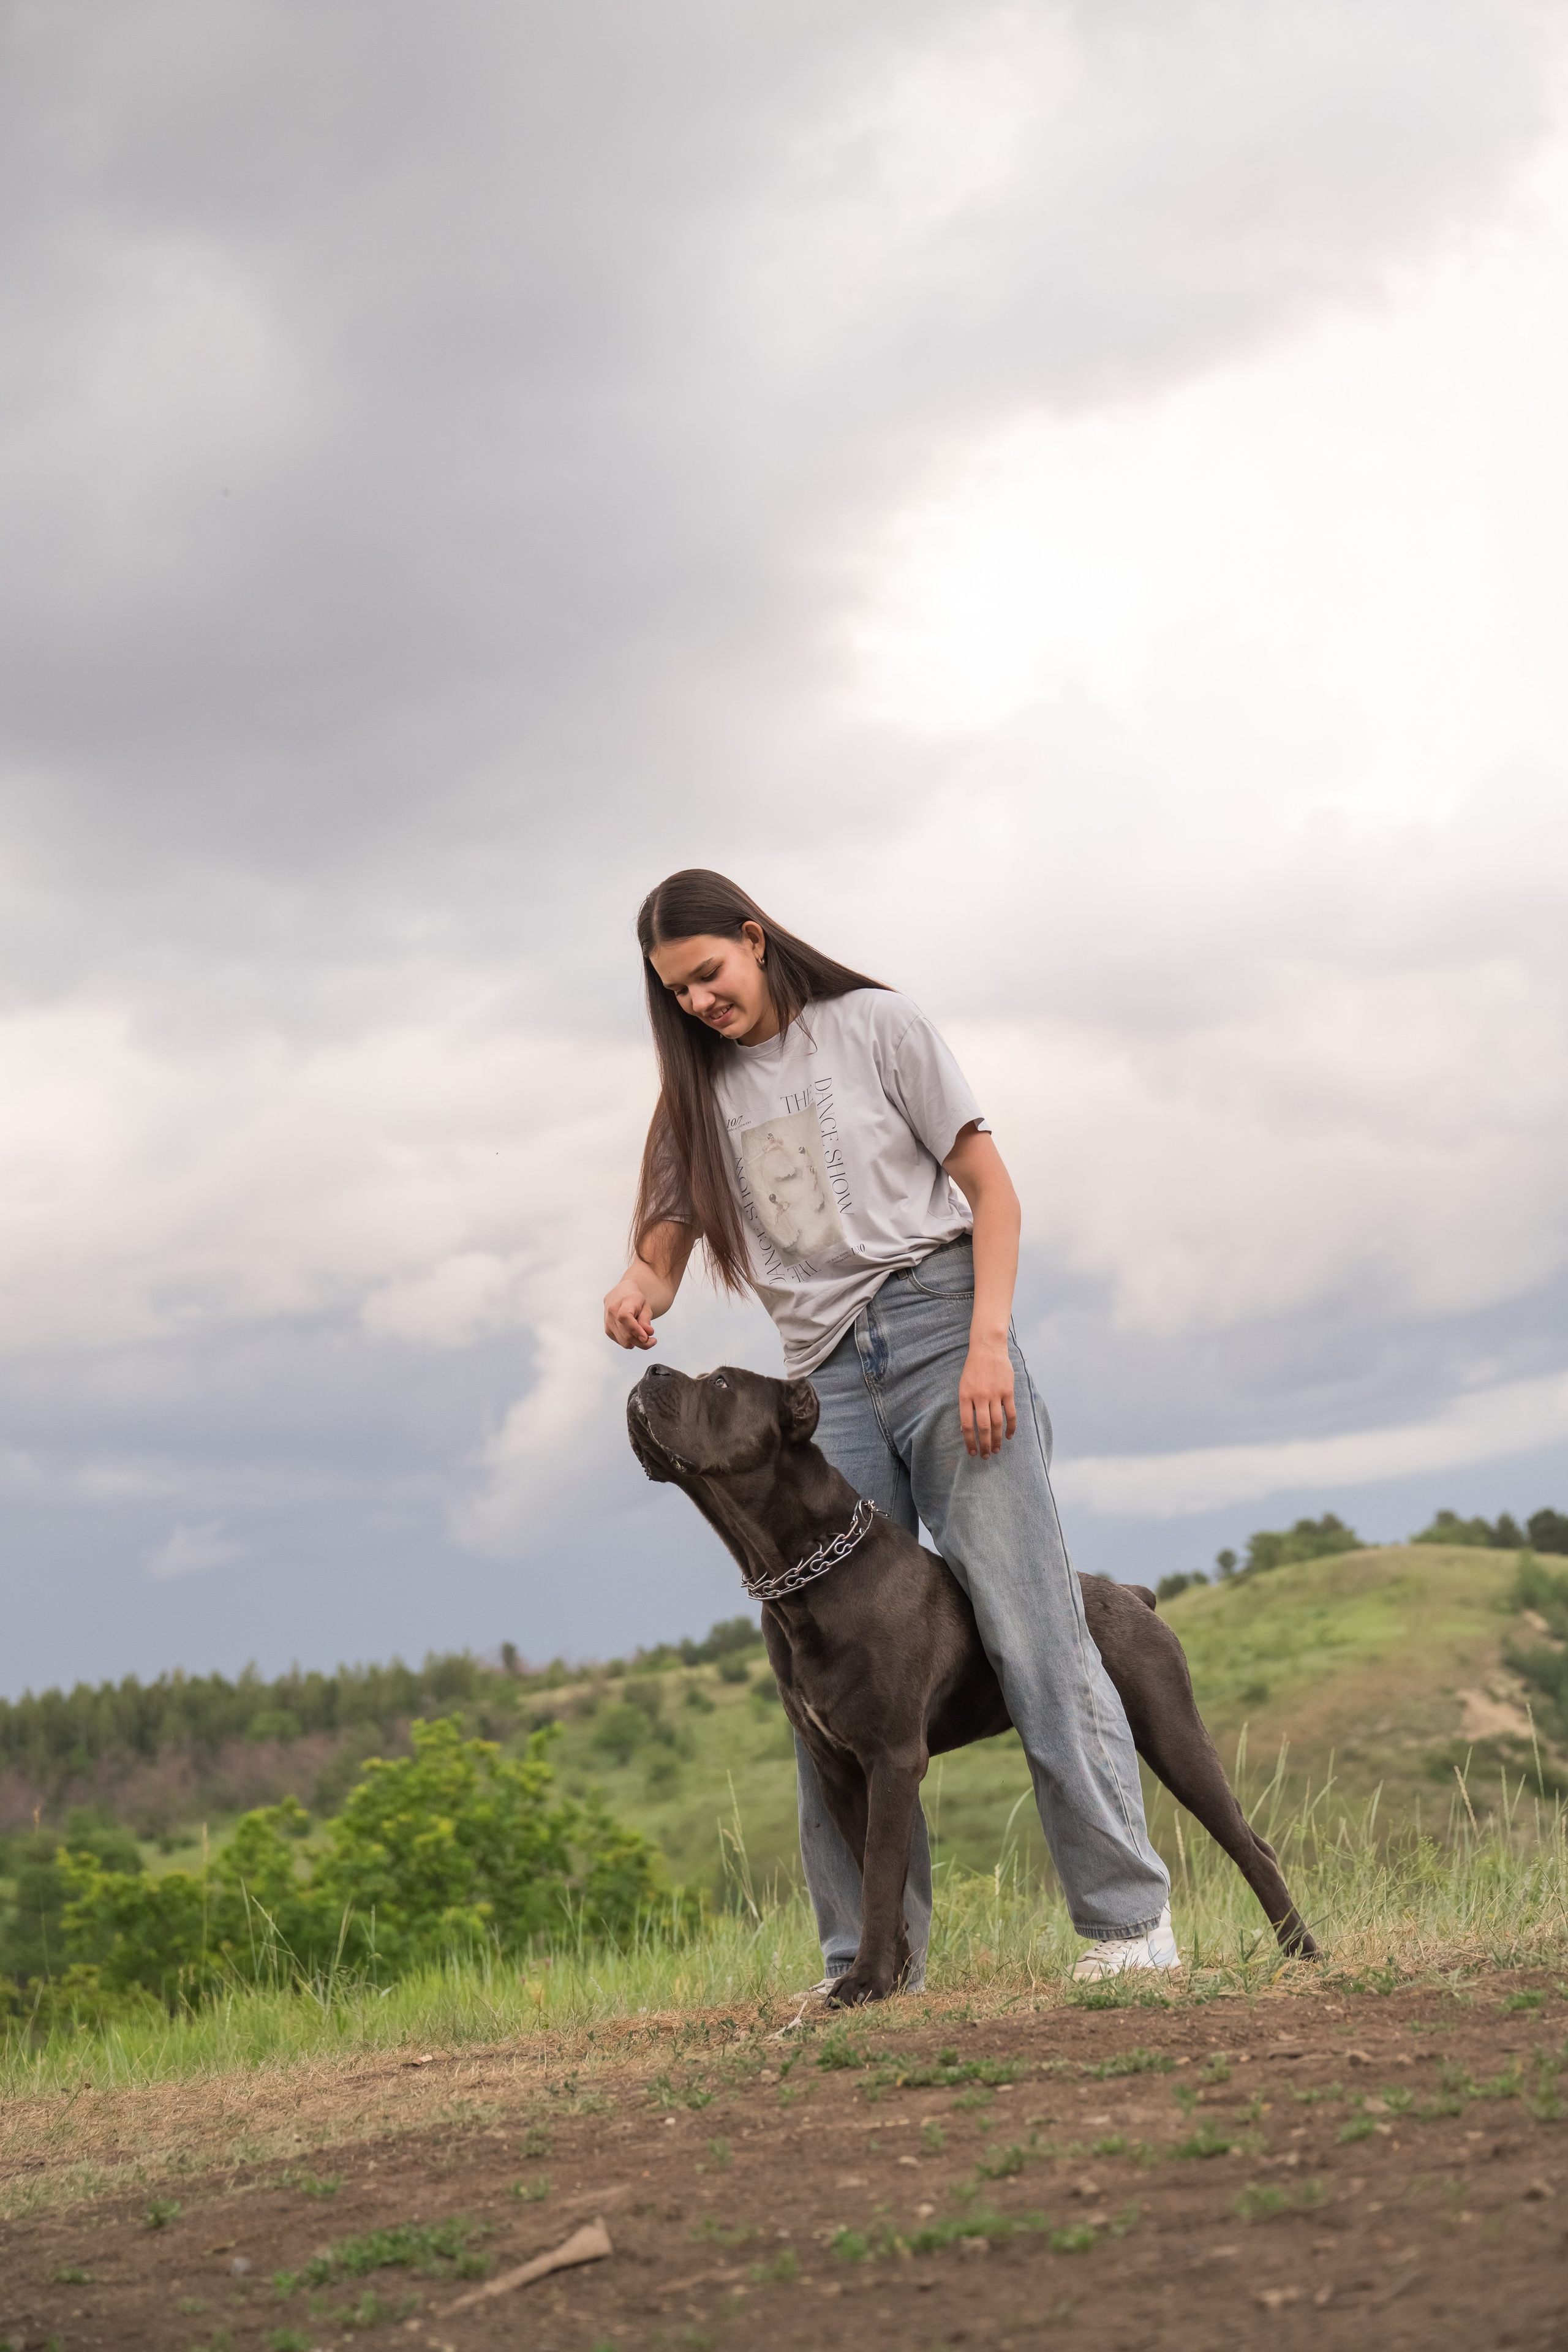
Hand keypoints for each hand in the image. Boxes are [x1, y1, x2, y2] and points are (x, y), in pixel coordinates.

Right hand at [604, 1272, 657, 1349]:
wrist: (621, 1293)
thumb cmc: (635, 1300)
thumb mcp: (645, 1306)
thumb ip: (646, 1320)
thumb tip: (648, 1333)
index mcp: (624, 1301)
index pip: (625, 1317)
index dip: (635, 1329)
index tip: (646, 1338)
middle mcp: (612, 1311)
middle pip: (626, 1334)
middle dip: (642, 1342)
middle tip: (653, 1341)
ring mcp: (608, 1321)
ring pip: (623, 1341)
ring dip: (636, 1343)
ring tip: (644, 1336)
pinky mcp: (607, 1330)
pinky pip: (620, 1342)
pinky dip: (629, 1342)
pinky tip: (634, 1334)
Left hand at [959, 1336, 1016, 1458]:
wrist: (987, 1348)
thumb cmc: (973, 1369)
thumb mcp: (963, 1386)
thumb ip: (965, 1406)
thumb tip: (965, 1429)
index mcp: (965, 1396)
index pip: (966, 1425)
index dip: (969, 1441)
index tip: (972, 1452)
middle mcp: (979, 1397)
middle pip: (983, 1427)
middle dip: (984, 1444)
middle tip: (985, 1456)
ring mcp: (995, 1394)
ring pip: (997, 1423)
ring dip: (996, 1439)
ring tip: (996, 1450)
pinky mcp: (1008, 1391)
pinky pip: (1010, 1414)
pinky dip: (1010, 1427)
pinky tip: (1008, 1436)